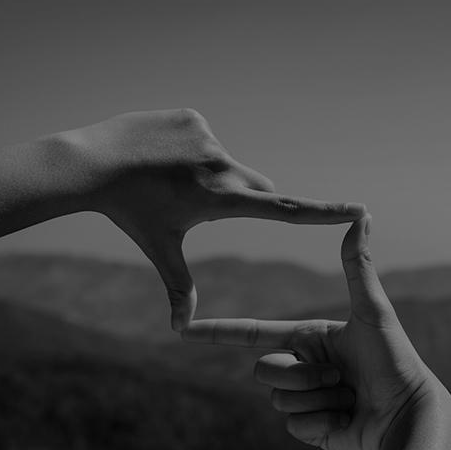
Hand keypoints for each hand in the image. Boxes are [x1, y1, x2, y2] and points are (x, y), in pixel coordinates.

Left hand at [59, 108, 365, 330]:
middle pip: (257, 188)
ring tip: (169, 180)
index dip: (323, 212)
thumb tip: (181, 331)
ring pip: (227, 164)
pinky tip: (162, 156)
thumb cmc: (131, 212)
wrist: (92, 163)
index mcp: (220, 201)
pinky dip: (194, 152)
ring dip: (210, 175)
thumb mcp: (161, 249)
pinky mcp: (195, 118)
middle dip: (244, 200)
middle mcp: (222, 166)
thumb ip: (180, 288)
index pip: (283, 210)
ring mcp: (208, 137)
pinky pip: (207, 140)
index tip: (357, 209)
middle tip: (201, 204)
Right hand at [182, 216, 443, 449]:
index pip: (253, 333)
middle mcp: (302, 366)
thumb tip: (361, 214)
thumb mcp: (372, 311)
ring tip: (349, 397)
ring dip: (317, 398)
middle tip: (341, 378)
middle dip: (303, 375)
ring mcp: (304, 399)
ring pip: (279, 399)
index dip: (218, 332)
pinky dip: (322, 423)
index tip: (184, 330)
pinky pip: (293, 425)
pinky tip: (347, 419)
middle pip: (265, 370)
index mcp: (308, 338)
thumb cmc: (395, 359)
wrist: (409, 415)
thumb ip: (358, 266)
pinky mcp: (310, 428)